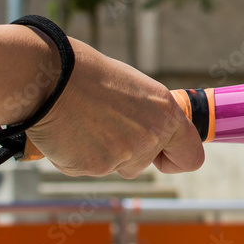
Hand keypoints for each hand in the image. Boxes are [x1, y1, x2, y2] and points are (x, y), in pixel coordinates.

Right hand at [26, 40, 204, 177]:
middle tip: (102, 123)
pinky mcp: (96, 167)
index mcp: (166, 113)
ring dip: (100, 152)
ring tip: (82, 120)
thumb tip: (148, 130)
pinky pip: (88, 169)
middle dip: (126, 152)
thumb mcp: (133, 89)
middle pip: (143, 163)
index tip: (161, 155)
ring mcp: (125, 154)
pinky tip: (68, 130)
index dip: (175, 158)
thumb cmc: (89, 74)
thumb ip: (147, 115)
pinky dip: (77, 155)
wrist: (51, 75)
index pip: (192, 156)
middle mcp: (151, 136)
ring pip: (115, 166)